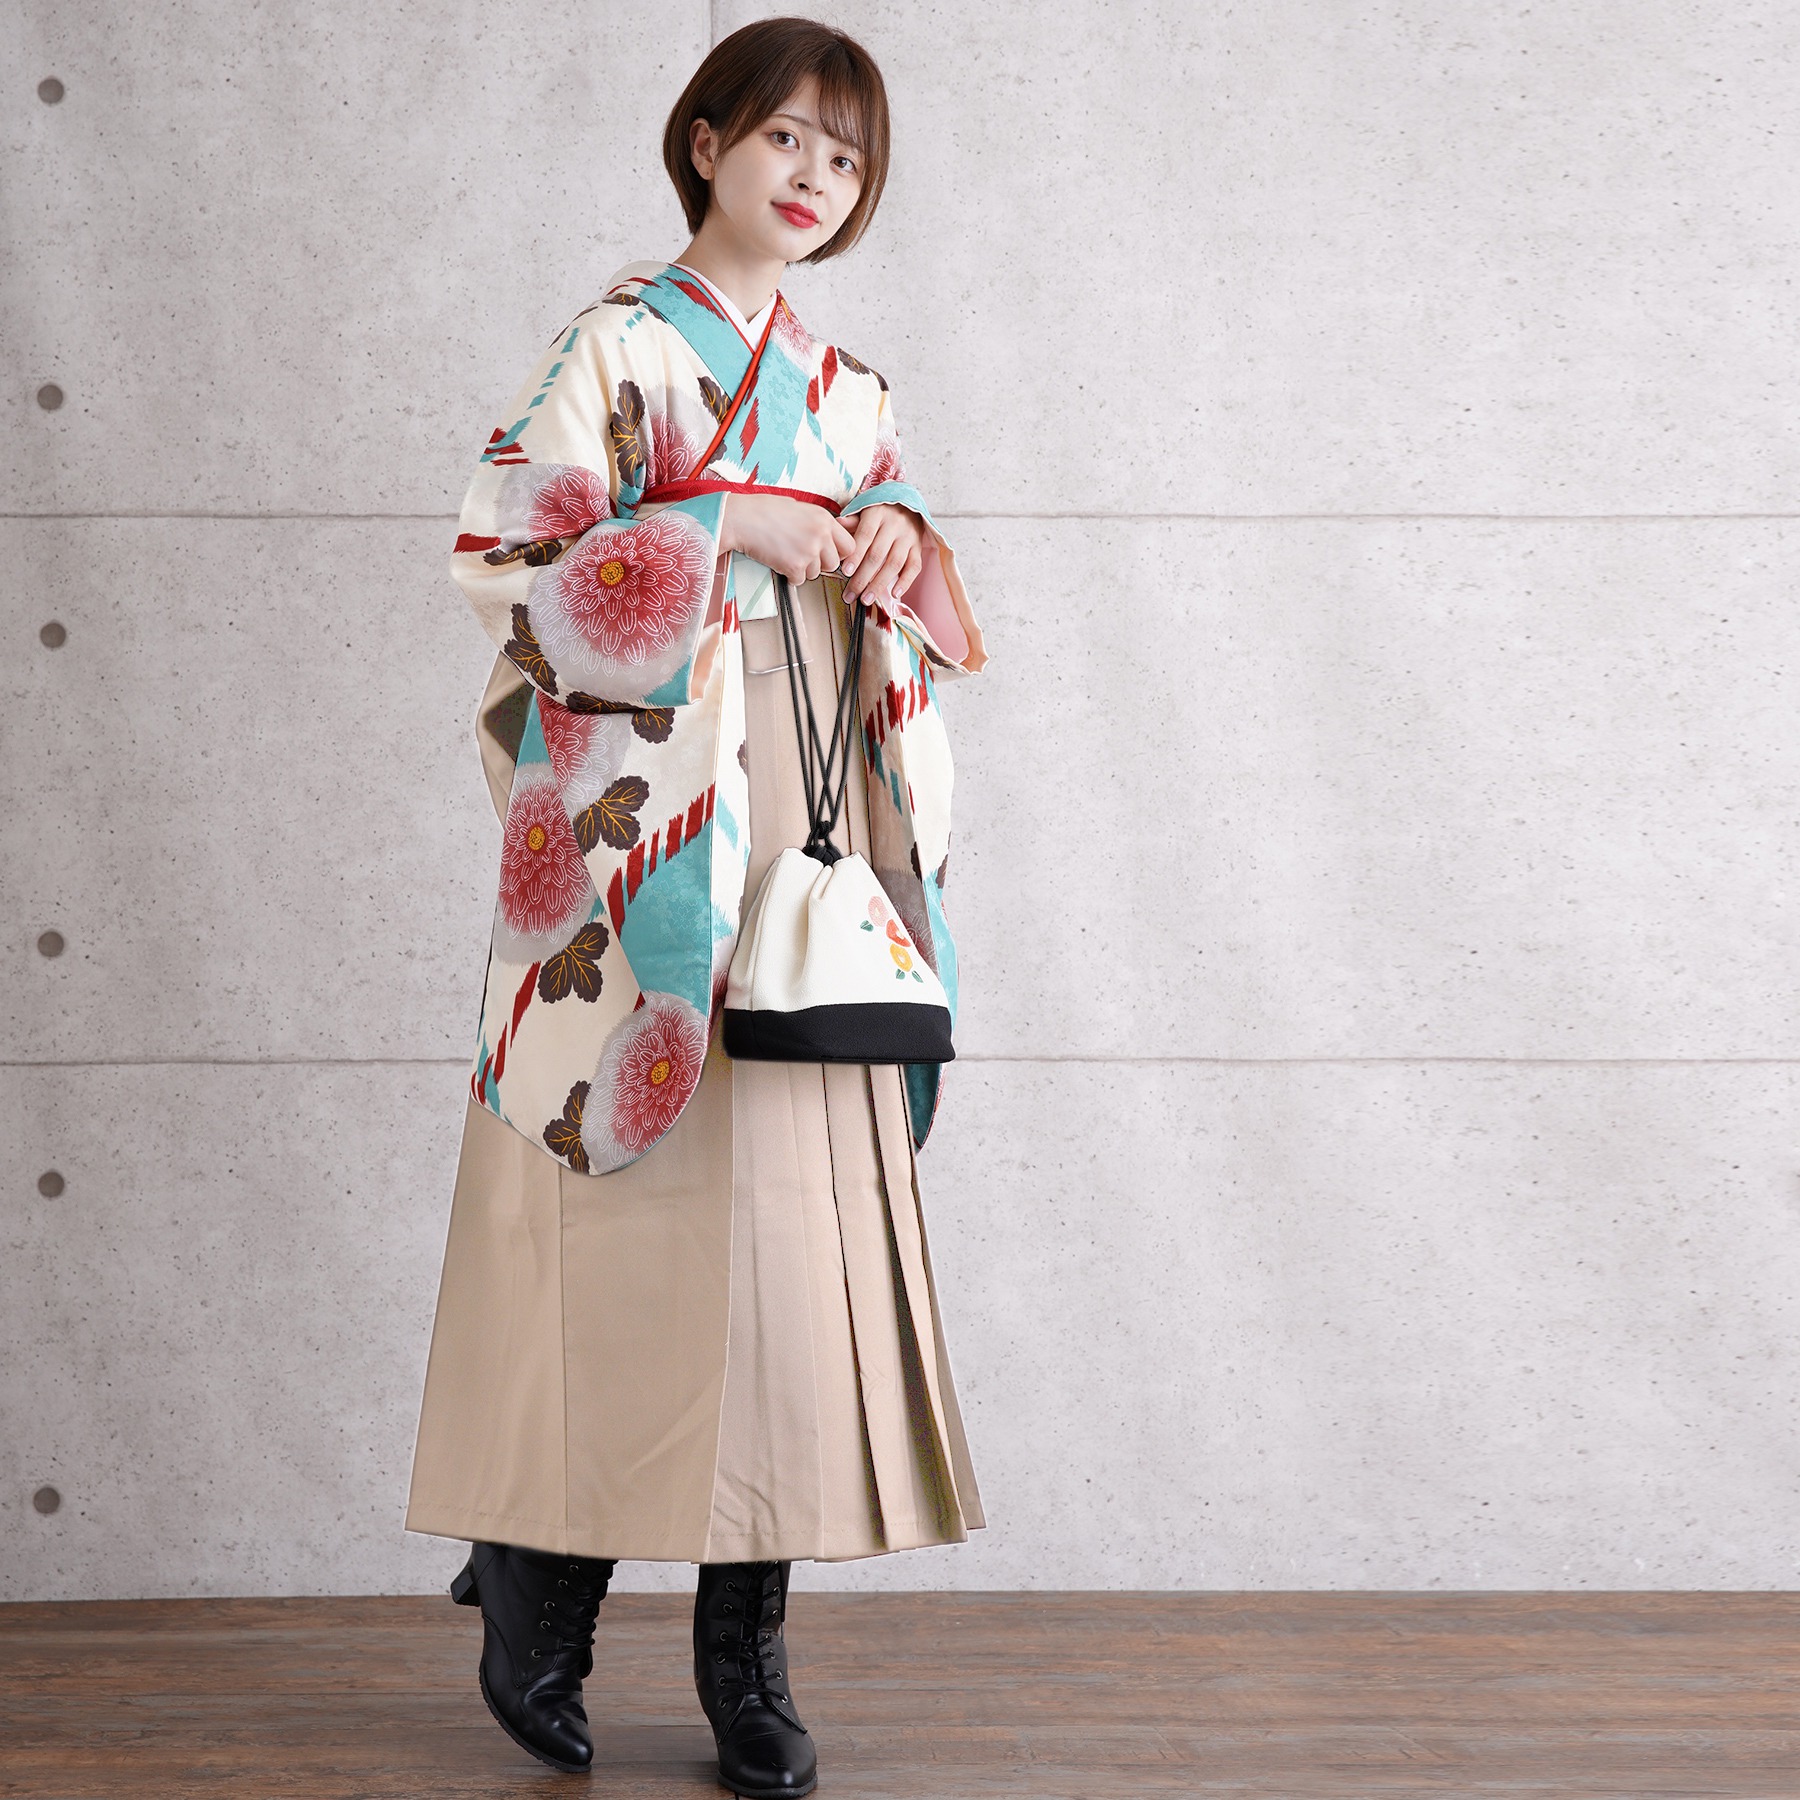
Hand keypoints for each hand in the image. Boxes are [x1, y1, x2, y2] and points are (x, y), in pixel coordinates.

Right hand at [721, 493, 856, 586]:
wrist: (742, 519)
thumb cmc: (764, 510)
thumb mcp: (800, 508)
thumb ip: (818, 523)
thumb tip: (829, 539)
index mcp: (824, 518)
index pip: (849, 546)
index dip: (839, 552)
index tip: (827, 553)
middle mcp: (820, 534)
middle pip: (834, 563)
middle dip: (820, 563)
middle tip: (802, 556)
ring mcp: (809, 551)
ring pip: (816, 573)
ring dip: (802, 569)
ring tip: (786, 553)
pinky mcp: (795, 566)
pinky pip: (799, 580)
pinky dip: (789, 575)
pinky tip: (778, 560)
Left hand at [841, 503, 925, 606]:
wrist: (907, 503)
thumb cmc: (880, 512)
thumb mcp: (864, 510)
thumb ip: (852, 521)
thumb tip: (837, 524)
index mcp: (877, 514)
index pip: (865, 536)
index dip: (855, 555)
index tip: (845, 572)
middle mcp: (895, 525)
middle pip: (877, 554)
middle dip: (862, 578)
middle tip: (850, 595)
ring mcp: (908, 537)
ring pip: (894, 563)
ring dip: (879, 584)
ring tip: (866, 599)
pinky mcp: (918, 547)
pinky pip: (914, 566)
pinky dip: (905, 582)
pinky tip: (894, 594)